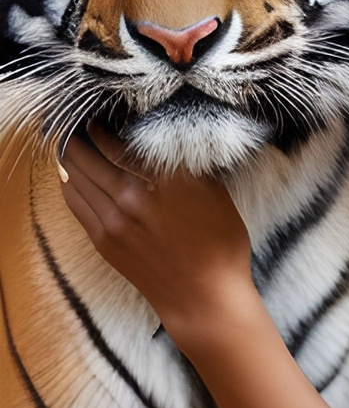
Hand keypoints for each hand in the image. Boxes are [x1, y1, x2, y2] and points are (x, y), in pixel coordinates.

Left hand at [60, 128, 254, 345]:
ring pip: (78, 178)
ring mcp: (115, 222)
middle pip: (94, 156)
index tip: (109, 110)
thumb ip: (190, 165)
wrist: (203, 296)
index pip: (128, 142)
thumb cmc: (220, 243)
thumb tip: (170, 137)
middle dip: (84, 134)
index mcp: (168, 182)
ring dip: (72, 156)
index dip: (113, 124)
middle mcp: (135, 199)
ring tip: (73, 139)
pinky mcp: (104, 241)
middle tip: (83, 119)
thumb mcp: (216, 193)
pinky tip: (70, 173)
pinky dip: (70, 183)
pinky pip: (76, 203)